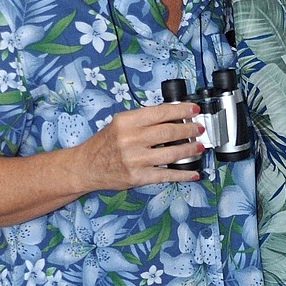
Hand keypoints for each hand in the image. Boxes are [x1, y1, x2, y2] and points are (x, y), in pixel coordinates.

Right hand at [79, 100, 204, 188]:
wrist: (86, 167)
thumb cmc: (104, 144)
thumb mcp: (119, 123)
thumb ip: (143, 119)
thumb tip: (172, 115)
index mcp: (126, 122)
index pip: (160, 112)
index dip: (181, 110)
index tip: (194, 109)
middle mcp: (130, 139)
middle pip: (168, 132)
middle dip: (189, 129)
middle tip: (199, 128)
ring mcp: (134, 160)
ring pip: (170, 153)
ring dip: (189, 150)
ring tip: (199, 147)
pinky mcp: (137, 177)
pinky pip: (165, 175)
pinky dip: (182, 174)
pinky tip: (193, 173)